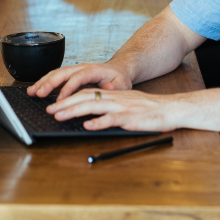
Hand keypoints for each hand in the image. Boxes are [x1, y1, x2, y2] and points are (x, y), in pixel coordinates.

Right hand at [27, 61, 132, 100]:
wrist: (118, 69)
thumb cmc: (119, 78)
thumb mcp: (122, 84)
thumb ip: (114, 87)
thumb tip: (106, 88)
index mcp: (93, 70)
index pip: (78, 77)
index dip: (68, 87)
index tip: (61, 99)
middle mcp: (81, 67)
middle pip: (62, 73)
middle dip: (49, 83)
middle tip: (39, 93)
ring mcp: (75, 69)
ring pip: (56, 73)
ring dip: (43, 82)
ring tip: (32, 91)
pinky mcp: (70, 74)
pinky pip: (55, 76)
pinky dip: (44, 82)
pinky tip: (35, 89)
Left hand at [46, 88, 185, 132]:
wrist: (170, 109)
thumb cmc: (148, 109)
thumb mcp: (125, 104)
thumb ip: (109, 107)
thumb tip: (90, 115)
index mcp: (112, 95)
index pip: (85, 93)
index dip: (68, 97)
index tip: (54, 103)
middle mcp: (114, 98)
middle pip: (85, 97)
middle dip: (65, 103)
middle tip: (50, 110)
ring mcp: (121, 107)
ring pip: (93, 106)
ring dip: (74, 111)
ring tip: (60, 116)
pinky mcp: (130, 118)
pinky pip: (112, 119)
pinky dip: (99, 122)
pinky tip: (88, 126)